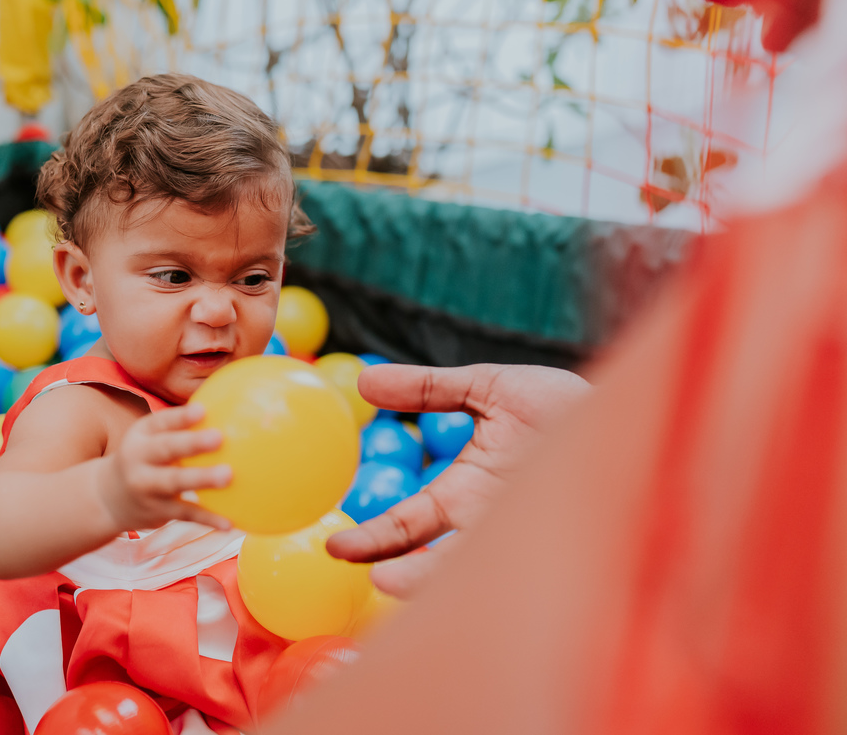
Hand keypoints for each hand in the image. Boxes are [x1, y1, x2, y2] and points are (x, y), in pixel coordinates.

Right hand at [98, 403, 233, 532]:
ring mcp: (147, 487)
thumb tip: (229, 409)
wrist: (107, 498)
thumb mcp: (148, 438)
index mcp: (141, 436)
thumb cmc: (144, 458)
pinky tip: (229, 523)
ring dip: (201, 479)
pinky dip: (207, 519)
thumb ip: (178, 426)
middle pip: (165, 449)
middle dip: (191, 443)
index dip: (181, 417)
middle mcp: (139, 459)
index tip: (203, 410)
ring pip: (175, 482)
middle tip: (219, 437)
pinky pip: (186, 514)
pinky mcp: (158, 511)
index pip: (160, 422)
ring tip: (227, 475)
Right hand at [327, 363, 589, 596]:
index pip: (408, 525)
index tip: (334, 545)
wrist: (631, 415)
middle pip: (431, 562)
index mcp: (464, 493)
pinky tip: (473, 584)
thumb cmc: (561, 406)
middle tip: (362, 571)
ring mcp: (522, 539)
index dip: (372, 539)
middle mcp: (487, 526)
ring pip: (473, 576)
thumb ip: (429, 388)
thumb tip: (362, 380)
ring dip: (436, 583)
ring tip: (396, 583)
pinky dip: (497, 585)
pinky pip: (524, 573)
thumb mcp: (487, 388)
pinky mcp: (560, 546)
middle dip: (396, 571)